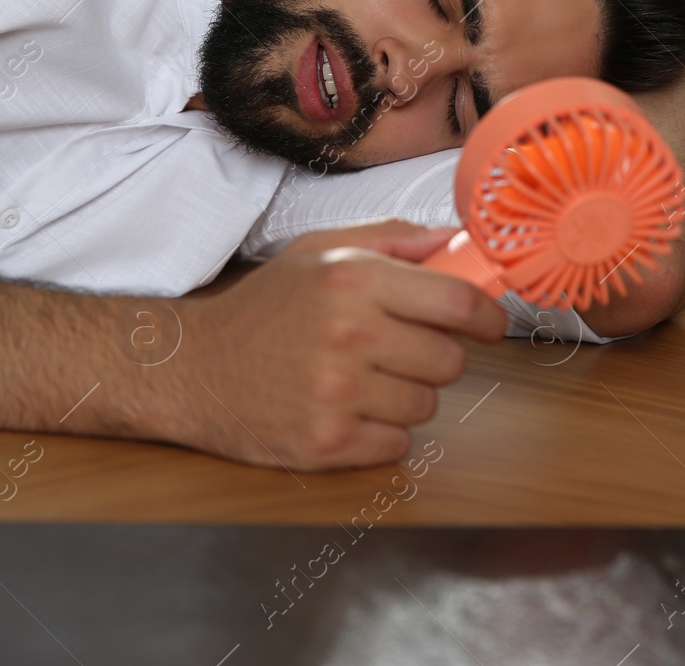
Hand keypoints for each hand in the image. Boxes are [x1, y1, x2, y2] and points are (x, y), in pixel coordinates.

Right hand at [165, 220, 505, 470]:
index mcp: (354, 280)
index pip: (457, 303)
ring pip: (426, 406)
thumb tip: (459, 241)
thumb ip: (394, 240)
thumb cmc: (263, 310)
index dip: (487, 316)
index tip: (489, 324)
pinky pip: (398, 445)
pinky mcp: (328, 442)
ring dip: (404, 396)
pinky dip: (381, 433)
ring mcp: (338, 394)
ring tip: (359, 379)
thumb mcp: (320, 253)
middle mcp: (350, 335)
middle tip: (395, 351)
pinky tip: (346, 410)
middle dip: (432, 357)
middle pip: (449, 361)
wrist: (196, 369)